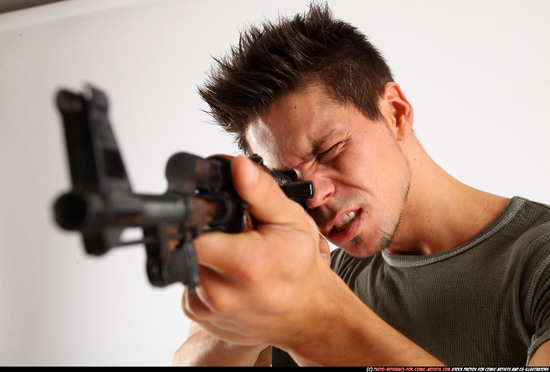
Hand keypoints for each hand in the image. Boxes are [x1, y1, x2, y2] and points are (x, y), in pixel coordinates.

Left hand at [182, 155, 332, 347]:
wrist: (306, 313)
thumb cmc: (300, 266)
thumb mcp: (291, 220)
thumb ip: (261, 192)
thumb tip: (238, 167)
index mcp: (245, 264)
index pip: (192, 232)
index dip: (197, 216)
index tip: (211, 214)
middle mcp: (223, 293)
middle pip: (187, 245)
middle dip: (204, 234)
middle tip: (232, 235)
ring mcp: (209, 310)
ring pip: (186, 264)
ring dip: (204, 255)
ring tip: (233, 255)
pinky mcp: (200, 317)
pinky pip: (188, 284)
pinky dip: (204, 274)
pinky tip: (228, 274)